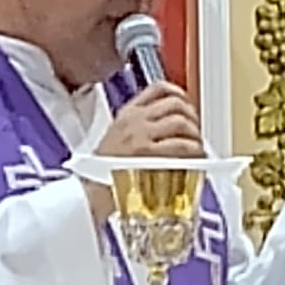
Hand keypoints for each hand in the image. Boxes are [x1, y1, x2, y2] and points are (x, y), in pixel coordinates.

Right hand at [85, 85, 205, 225]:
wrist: (88, 195)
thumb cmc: (103, 175)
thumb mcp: (117, 140)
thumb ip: (140, 130)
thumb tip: (172, 130)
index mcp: (126, 115)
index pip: (159, 89)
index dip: (181, 95)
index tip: (188, 106)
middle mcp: (134, 121)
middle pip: (176, 104)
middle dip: (192, 117)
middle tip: (195, 133)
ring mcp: (140, 137)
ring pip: (182, 123)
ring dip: (195, 136)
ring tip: (196, 149)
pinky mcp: (148, 155)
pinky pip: (181, 146)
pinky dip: (194, 151)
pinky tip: (194, 160)